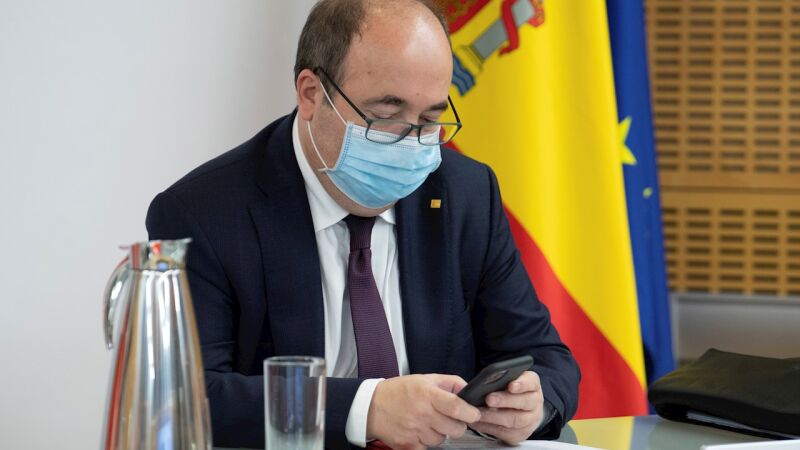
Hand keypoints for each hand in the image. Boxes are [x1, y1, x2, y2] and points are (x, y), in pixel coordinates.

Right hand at [366, 374, 481, 449]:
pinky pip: (427, 449)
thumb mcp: (425, 379)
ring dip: (439, 433)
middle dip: (456, 424)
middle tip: (447, 418)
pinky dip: (426, 443)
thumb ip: (450, 382)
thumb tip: (469, 390)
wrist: (371, 406)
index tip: (474, 414)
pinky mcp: (407, 446)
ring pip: (442, 440)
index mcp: (427, 394)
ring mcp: (414, 431)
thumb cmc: (399, 391)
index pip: (457, 407)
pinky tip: (419, 432)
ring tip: (427, 422)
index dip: (471, 413)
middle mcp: (422, 414)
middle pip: (455, 429)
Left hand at [469, 370, 544, 444]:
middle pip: (524, 402)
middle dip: (504, 400)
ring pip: (515, 420)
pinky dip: (489, 427)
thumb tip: (486, 380)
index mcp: (532, 385)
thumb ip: (501, 378)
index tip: (511, 385)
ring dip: (494, 417)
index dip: (522, 384)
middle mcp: (535, 403)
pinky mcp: (520, 434)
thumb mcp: (510, 380)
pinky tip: (478, 422)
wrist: (524, 411)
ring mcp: (530, 420)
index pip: (531, 382)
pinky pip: (506, 433)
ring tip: (479, 412)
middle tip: (488, 399)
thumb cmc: (512, 392)